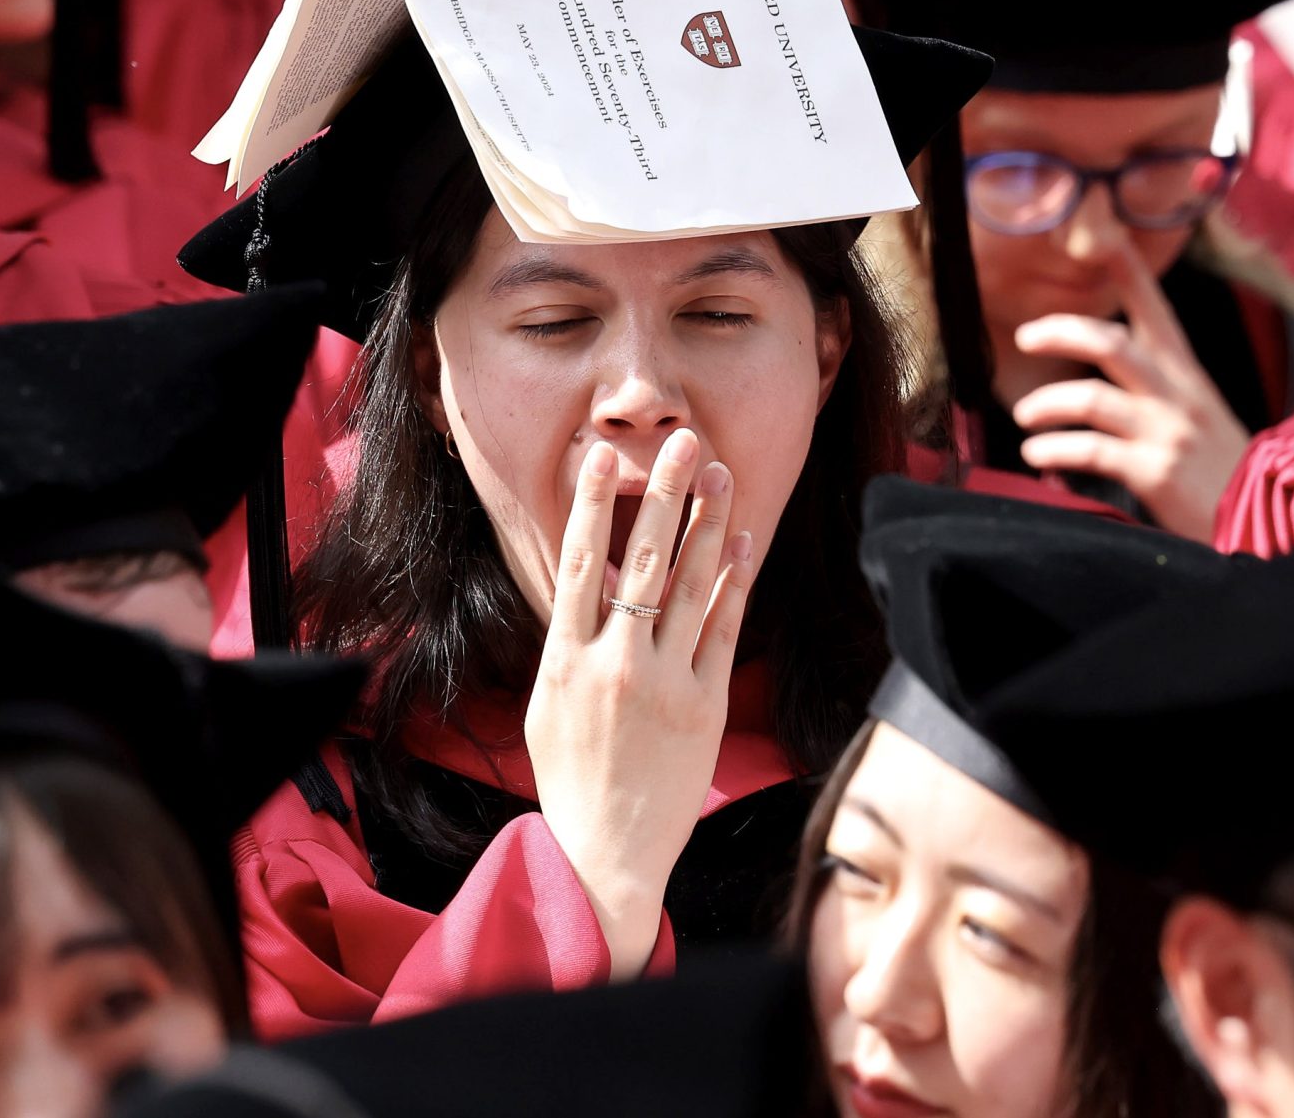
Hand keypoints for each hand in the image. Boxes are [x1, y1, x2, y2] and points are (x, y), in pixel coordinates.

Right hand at [524, 431, 755, 978]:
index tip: (605, 455)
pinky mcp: (705, 705)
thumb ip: (568, 645)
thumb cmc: (572, 776)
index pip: (581, 563)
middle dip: (663, 495)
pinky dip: (734, 583)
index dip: (595, 504)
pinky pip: (723, 630)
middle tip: (681, 442)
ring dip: (707, 524)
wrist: (607, 851)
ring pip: (689, 586)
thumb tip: (584, 588)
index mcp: (565, 660)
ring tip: (719, 475)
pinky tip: (744, 544)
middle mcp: (614, 663)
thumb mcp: (549, 706)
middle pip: (641, 560)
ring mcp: (664, 682)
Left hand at [1010, 245, 1251, 538]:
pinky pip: (1091, 451)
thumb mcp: (1198, 413)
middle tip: (1025, 336)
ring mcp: (1166, 431)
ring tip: (1025, 417)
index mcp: (1185, 372)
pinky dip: (1055, 451)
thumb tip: (1100, 377)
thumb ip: (1157, 390)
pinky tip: (1038, 456)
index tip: (1101, 232)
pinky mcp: (1155, 471)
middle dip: (1063, 330)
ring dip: (1048, 404)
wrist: (1268, 520)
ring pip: (1093, 398)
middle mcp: (1176, 393)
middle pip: (1112, 342)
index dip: (1127, 268)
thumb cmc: (1223, 469)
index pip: (1154, 307)